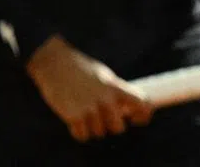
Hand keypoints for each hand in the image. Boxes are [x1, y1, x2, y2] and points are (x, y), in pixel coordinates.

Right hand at [26, 35, 152, 140]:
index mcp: (115, 86)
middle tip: (104, 118)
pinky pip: (82, 136)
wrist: (55, 64)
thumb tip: (127, 109)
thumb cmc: (81, 69)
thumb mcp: (104, 76)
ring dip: (93, 127)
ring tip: (86, 113)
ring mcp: (89, 109)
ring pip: (99, 133)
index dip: (143, 114)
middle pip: (118, 128)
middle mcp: (105, 99)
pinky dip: (79, 132)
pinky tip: (76, 120)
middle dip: (112, 125)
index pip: (140, 103)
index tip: (138, 119)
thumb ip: (115, 92)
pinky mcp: (73, 116)